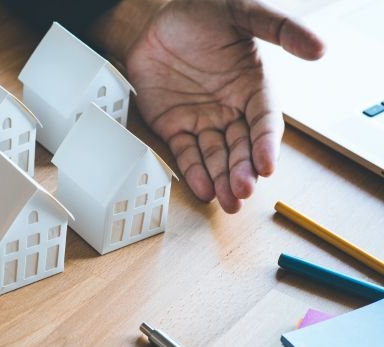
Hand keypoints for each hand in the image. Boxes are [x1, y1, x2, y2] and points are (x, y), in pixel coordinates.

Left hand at [126, 0, 323, 211]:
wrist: (154, 19)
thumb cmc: (202, 12)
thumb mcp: (242, 12)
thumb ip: (279, 28)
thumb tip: (319, 48)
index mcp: (253, 87)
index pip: (265, 122)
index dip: (267, 144)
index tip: (267, 165)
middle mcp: (231, 109)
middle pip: (242, 147)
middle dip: (243, 170)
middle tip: (243, 191)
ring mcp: (203, 120)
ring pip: (216, 156)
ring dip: (222, 179)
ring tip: (228, 200)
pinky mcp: (175, 127)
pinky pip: (186, 153)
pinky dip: (194, 172)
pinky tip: (203, 189)